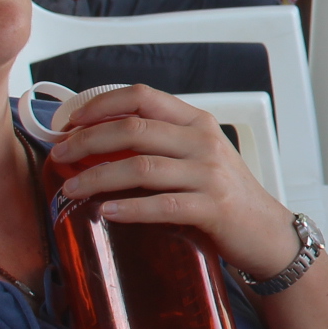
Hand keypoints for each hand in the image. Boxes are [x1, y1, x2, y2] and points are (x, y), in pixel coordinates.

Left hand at [49, 83, 295, 274]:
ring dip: (97, 178)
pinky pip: (163, 205)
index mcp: (196, 122)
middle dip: (87, 141)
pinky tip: (106, 212)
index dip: (100, 104)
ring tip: (71, 190)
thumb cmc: (226, 194)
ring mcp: (209, 175)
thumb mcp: (198, 155)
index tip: (69, 122)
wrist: (267, 232)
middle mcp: (203, 142)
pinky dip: (130, 209)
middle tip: (59, 157)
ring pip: (141, 168)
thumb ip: (161, 143)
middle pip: (133, 129)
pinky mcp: (213, 208)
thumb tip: (99, 142)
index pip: (142, 96)